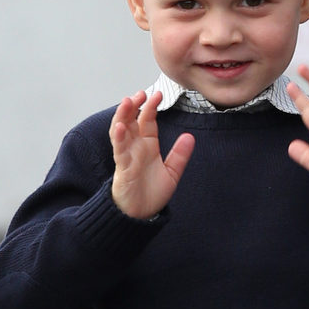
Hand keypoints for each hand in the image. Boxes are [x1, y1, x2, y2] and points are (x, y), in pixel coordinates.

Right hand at [110, 90, 194, 218]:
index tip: (157, 94)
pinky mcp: (122, 168)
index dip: (151, 107)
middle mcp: (135, 147)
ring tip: (127, 101)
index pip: (146, 120)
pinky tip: (120, 127)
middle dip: (133, 105)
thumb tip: (189, 138)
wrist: (141, 215)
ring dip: (122, 116)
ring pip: (120, 130)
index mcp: (147, 145)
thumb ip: (180, 155)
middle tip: (140, 94)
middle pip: (130, 120)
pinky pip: (119, 150)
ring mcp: (127, 156)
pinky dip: (119, 138)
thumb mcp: (172, 173)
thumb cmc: (151, 194)